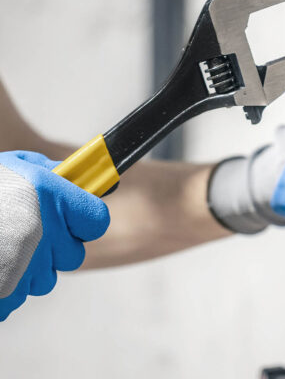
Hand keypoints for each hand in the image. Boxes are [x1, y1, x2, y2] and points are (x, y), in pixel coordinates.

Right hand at [0, 151, 109, 319]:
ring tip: (2, 245)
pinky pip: (17, 297)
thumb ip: (52, 173)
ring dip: (30, 268)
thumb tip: (80, 180)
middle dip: (56, 247)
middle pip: (73, 254)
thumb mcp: (17, 165)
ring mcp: (23, 268)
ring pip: (45, 279)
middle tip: (29, 232)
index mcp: (52, 198)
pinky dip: (6, 286)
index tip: (74, 217)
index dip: (86, 220)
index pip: (97, 221)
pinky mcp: (4, 295)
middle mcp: (44, 234)